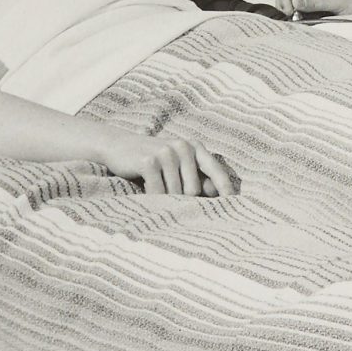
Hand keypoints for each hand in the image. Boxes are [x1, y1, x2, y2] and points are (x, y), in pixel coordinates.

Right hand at [101, 131, 239, 197]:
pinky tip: (145, 191)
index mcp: (194, 147)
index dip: (226, 189)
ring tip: (154, 189)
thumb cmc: (152, 161)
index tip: (234, 205)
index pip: (216, 171)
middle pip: (193, 190)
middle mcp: (183, 147)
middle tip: (167, 196)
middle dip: (182, 200)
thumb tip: (217, 195)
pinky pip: (158, 192)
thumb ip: (196, 177)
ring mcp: (166, 153)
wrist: (118, 145)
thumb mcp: (176, 166)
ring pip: (175, 193)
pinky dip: (152, 198)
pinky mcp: (149, 161)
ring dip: (164, 199)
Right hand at [287, 0, 351, 18]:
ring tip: (295, 22)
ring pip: (296, 6)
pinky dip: (300, 20)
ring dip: (292, 14)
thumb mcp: (338, 2)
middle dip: (286, 5)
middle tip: (289, 18)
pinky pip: (305, 15)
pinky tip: (301, 25)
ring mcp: (318, 1)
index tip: (287, 10)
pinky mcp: (321, 13)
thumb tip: (294, 2)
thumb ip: (316, 2)